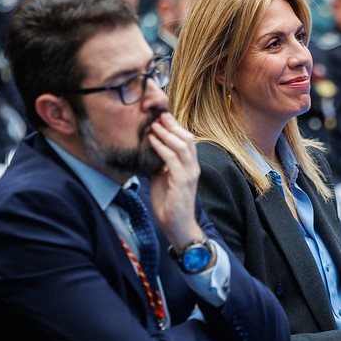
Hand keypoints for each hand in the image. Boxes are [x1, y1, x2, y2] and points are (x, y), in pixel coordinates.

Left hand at [146, 113, 203, 246]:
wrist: (177, 225)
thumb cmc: (169, 203)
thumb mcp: (162, 177)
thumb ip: (160, 163)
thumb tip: (148, 148)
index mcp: (190, 166)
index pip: (186, 140)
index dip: (175, 127)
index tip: (161, 116)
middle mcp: (193, 167)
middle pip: (187, 139)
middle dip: (172, 125)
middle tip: (158, 115)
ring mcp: (189, 174)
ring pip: (182, 146)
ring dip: (166, 133)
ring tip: (153, 125)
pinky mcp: (182, 182)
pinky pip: (172, 159)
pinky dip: (161, 147)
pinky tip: (151, 140)